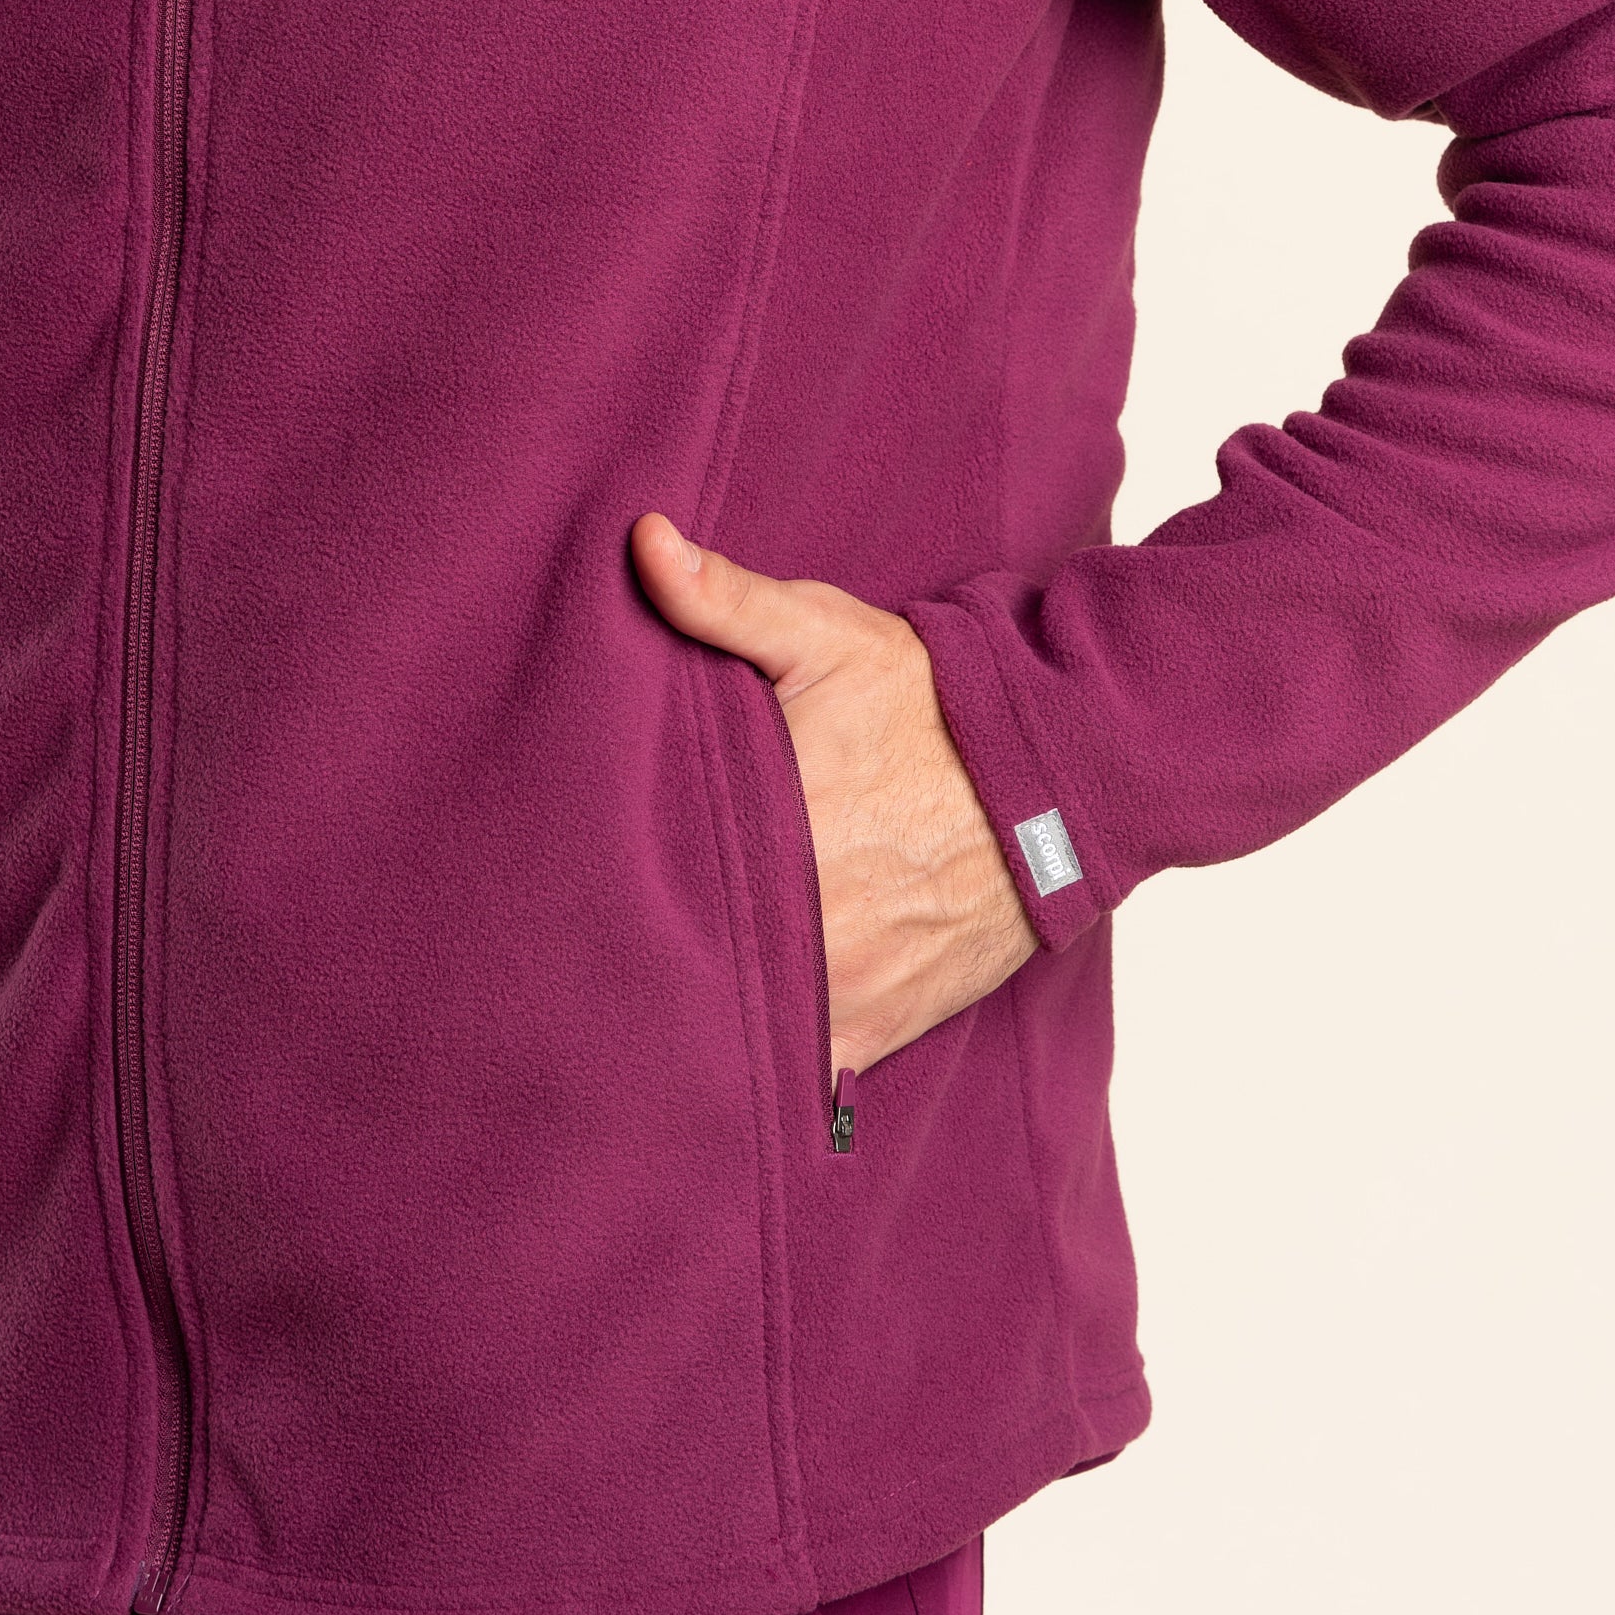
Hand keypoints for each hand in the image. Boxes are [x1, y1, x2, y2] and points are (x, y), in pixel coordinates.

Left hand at [631, 513, 1035, 1075]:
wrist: (1061, 776)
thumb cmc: (933, 702)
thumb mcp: (828, 636)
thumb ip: (725, 598)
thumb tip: (642, 542)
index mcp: (771, 830)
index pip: (650, 883)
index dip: (596, 892)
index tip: (553, 890)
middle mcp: (803, 925)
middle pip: (684, 968)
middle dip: (641, 961)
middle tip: (584, 951)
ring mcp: (841, 989)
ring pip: (738, 1031)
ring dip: (701, 1019)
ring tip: (642, 1008)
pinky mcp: (881, 1027)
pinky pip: (803, 1072)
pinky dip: (768, 1065)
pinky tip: (721, 1055)